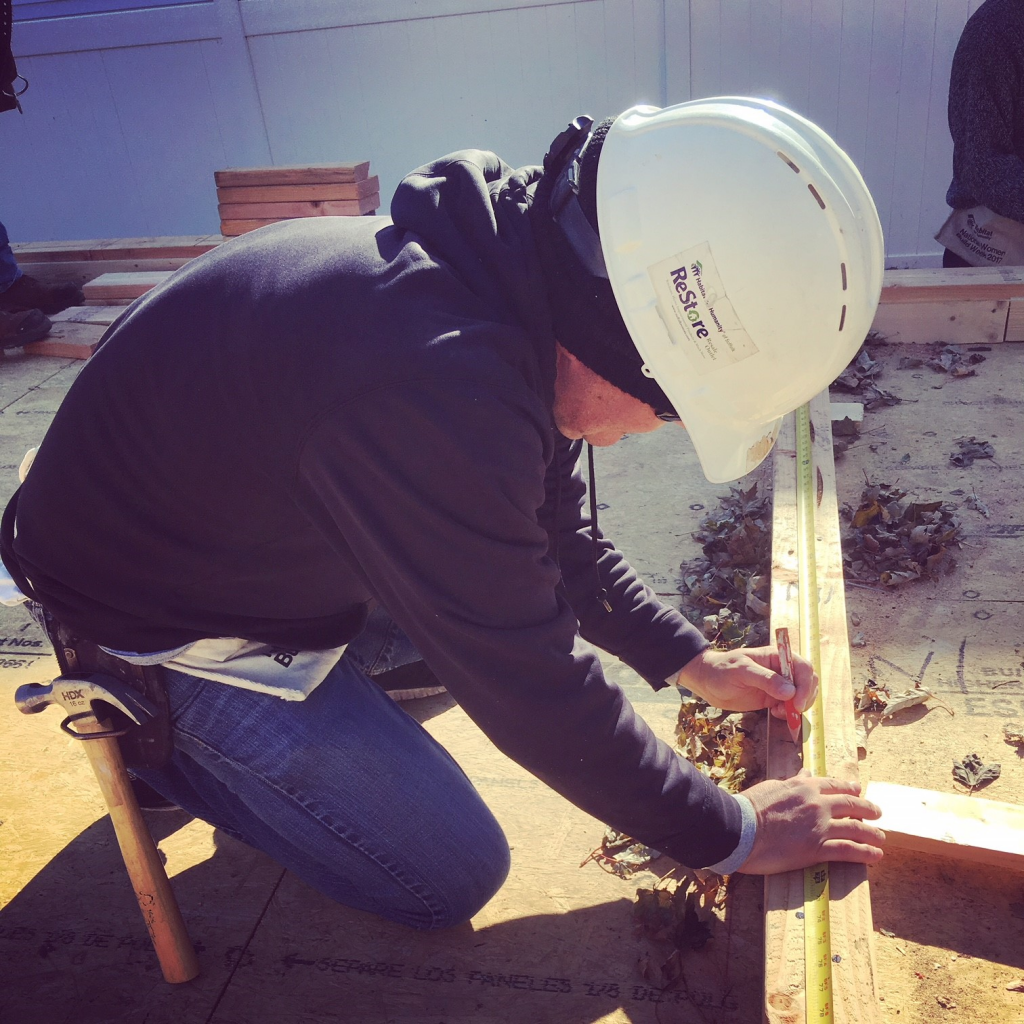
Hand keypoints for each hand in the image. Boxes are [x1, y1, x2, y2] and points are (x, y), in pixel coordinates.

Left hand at [674, 645, 816, 719]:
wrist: (707, 682)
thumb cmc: (721, 670)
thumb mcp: (741, 671)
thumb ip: (765, 680)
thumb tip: (790, 691)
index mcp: (777, 656)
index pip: (803, 668)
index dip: (805, 685)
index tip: (796, 703)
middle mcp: (782, 670)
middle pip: (808, 682)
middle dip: (805, 698)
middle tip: (791, 711)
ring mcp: (779, 685)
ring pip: (802, 695)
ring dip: (797, 707)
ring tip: (779, 712)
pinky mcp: (774, 698)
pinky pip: (790, 706)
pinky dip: (789, 713)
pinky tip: (775, 714)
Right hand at [737, 770, 885, 874]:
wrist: (740, 828)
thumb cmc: (750, 806)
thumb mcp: (773, 786)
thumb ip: (793, 782)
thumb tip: (805, 772)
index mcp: (805, 787)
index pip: (834, 785)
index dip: (849, 788)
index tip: (858, 789)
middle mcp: (818, 804)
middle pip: (851, 805)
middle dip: (868, 809)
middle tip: (877, 813)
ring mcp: (820, 827)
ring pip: (856, 828)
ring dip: (872, 833)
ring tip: (881, 837)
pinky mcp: (818, 849)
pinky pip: (849, 850)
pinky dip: (866, 853)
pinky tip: (875, 855)